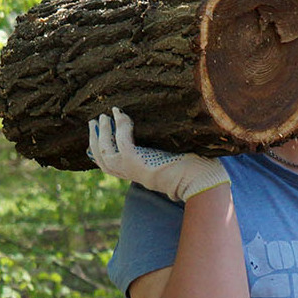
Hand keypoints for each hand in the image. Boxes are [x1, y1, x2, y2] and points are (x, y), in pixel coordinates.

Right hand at [87, 108, 229, 202]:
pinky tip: (122, 115)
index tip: (97, 135)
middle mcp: (133, 175)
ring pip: (106, 151)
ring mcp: (134, 170)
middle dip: (95, 139)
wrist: (202, 182)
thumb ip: (164, 153)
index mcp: (140, 175)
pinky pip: (122, 142)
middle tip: (94, 121)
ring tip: (103, 116)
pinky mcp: (138, 162)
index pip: (111, 166)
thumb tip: (166, 136)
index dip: (100, 151)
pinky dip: (120, 127)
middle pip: (103, 159)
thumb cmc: (197, 170)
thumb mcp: (175, 160)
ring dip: (103, 132)